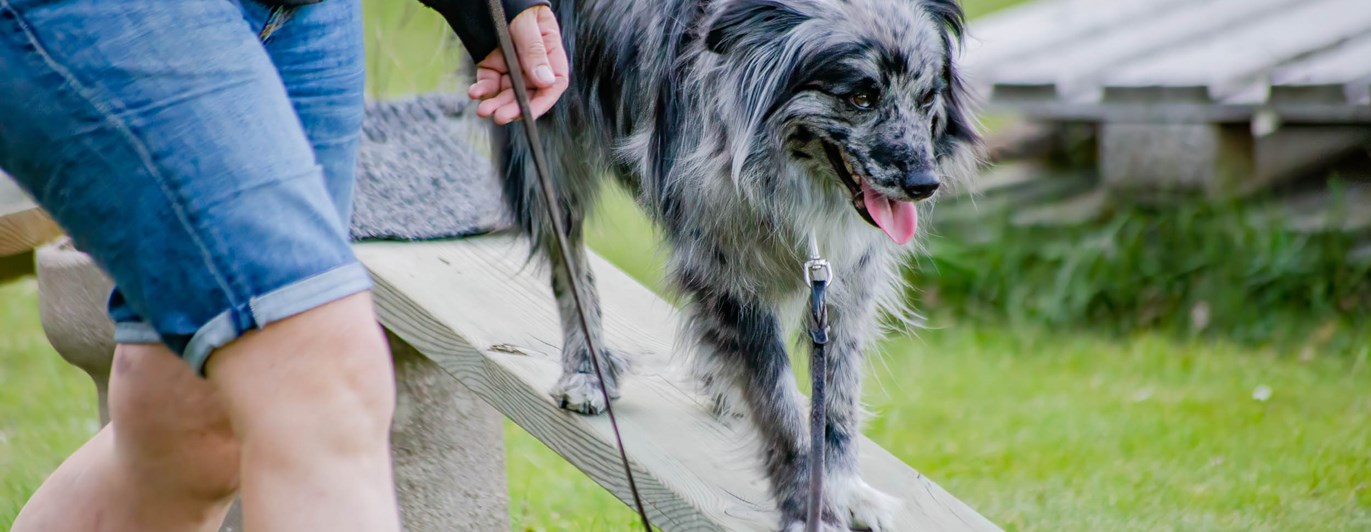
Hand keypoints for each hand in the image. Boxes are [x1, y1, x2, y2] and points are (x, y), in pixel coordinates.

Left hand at [468, 5, 568, 124]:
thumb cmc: (515, 4)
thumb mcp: (526, 24)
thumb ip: (534, 51)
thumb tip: (546, 82)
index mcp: (549, 53)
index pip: (553, 84)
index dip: (543, 102)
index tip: (529, 113)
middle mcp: (532, 64)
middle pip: (528, 94)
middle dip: (514, 108)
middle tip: (500, 116)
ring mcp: (512, 66)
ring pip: (507, 93)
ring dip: (496, 104)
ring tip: (484, 110)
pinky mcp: (493, 65)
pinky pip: (489, 83)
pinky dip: (482, 90)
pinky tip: (475, 93)